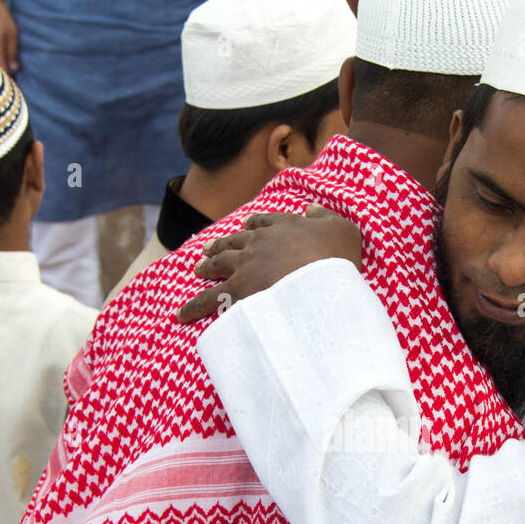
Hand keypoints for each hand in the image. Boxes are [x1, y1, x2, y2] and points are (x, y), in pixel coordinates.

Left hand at [177, 204, 362, 322]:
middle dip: (222, 243)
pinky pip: (210, 299)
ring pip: (219, 263)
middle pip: (234, 241)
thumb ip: (325, 216)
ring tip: (198, 269)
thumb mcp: (343, 229)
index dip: (253, 226)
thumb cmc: (337, 258)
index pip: (262, 222)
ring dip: (207, 265)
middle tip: (208, 248)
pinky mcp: (237, 291)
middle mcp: (259, 242)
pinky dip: (194, 306)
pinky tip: (182, 314)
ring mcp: (246, 265)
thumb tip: (309, 209)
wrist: (322, 281)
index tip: (245, 227)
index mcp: (283, 226)